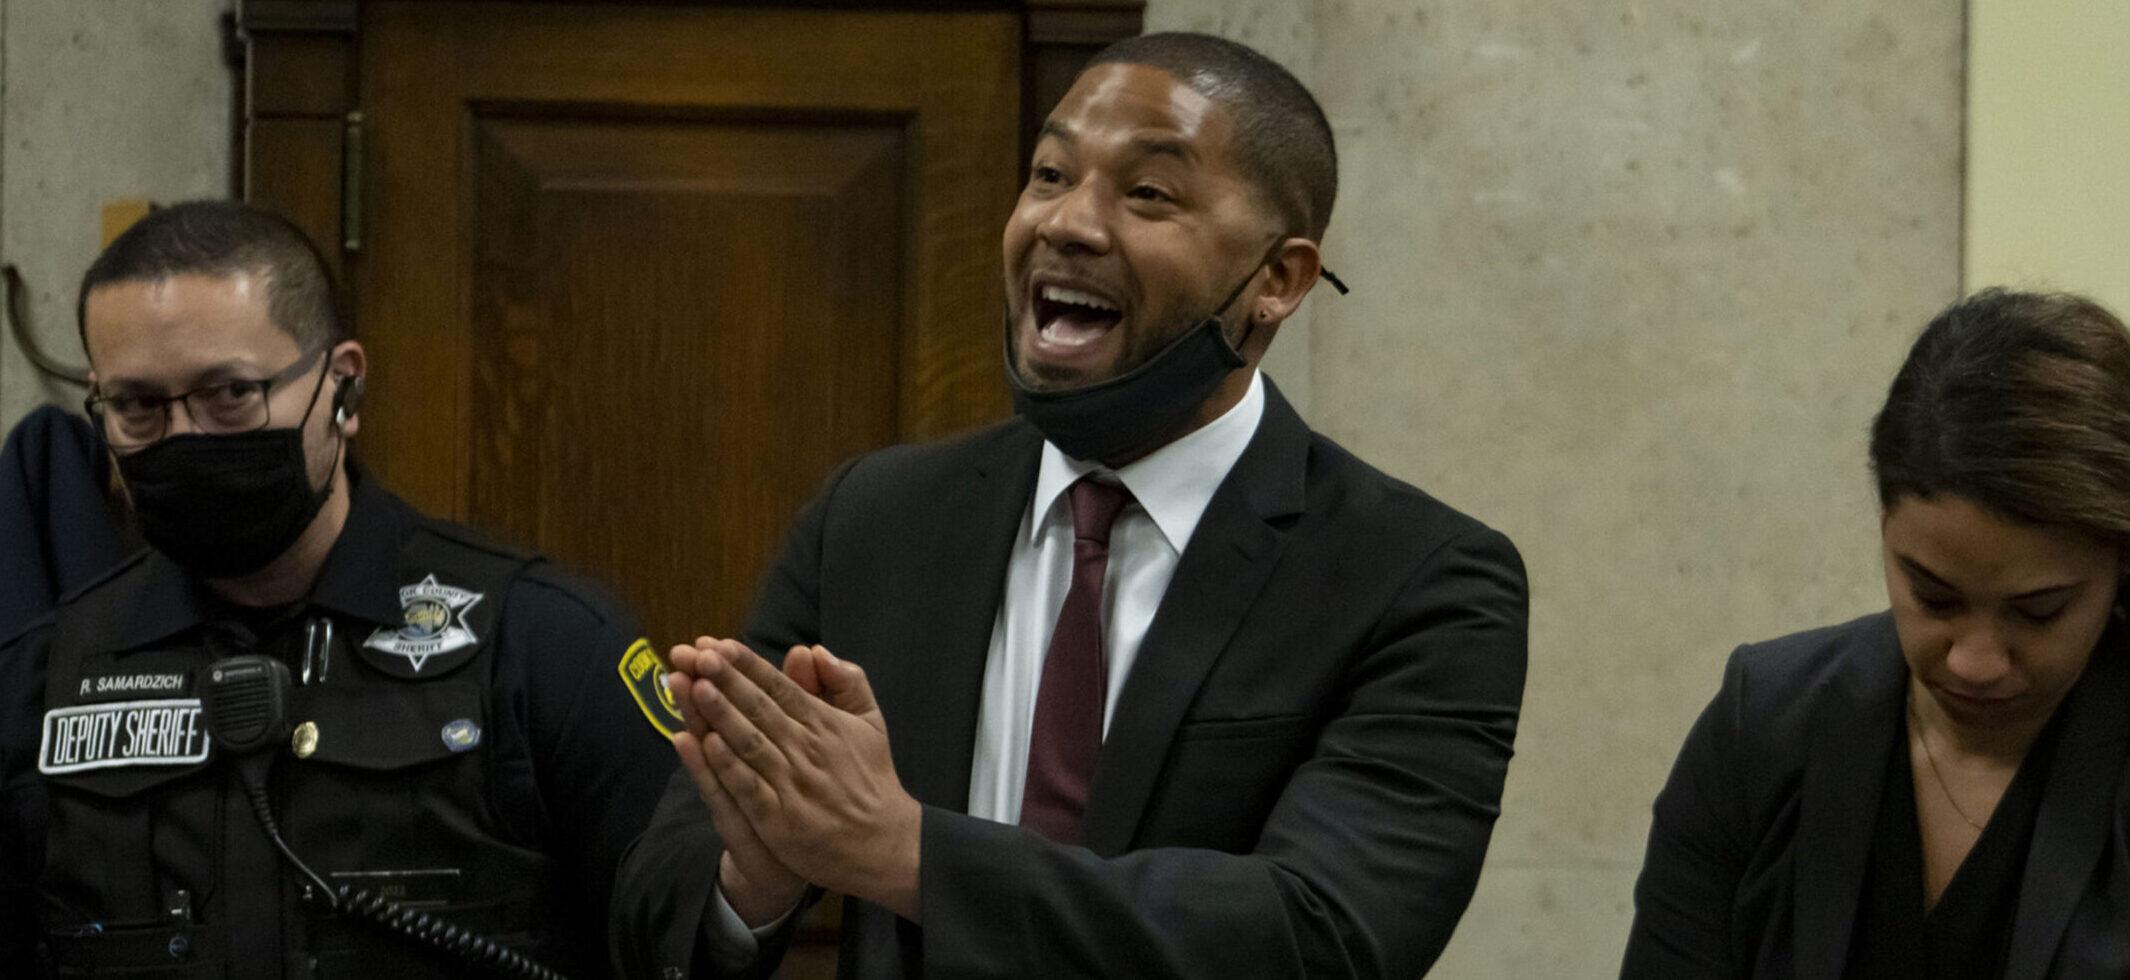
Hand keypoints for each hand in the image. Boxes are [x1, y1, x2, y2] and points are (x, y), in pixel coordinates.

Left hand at [684, 639, 923, 920]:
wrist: (882, 843)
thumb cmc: (871, 778)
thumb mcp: (870, 721)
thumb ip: (847, 681)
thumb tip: (814, 649)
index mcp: (824, 723)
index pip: (779, 687)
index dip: (748, 665)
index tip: (719, 645)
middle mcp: (806, 748)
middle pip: (760, 708)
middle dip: (727, 680)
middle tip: (697, 655)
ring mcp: (792, 784)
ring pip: (751, 742)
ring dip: (721, 714)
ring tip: (695, 687)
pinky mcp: (781, 820)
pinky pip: (750, 788)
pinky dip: (729, 766)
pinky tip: (707, 745)